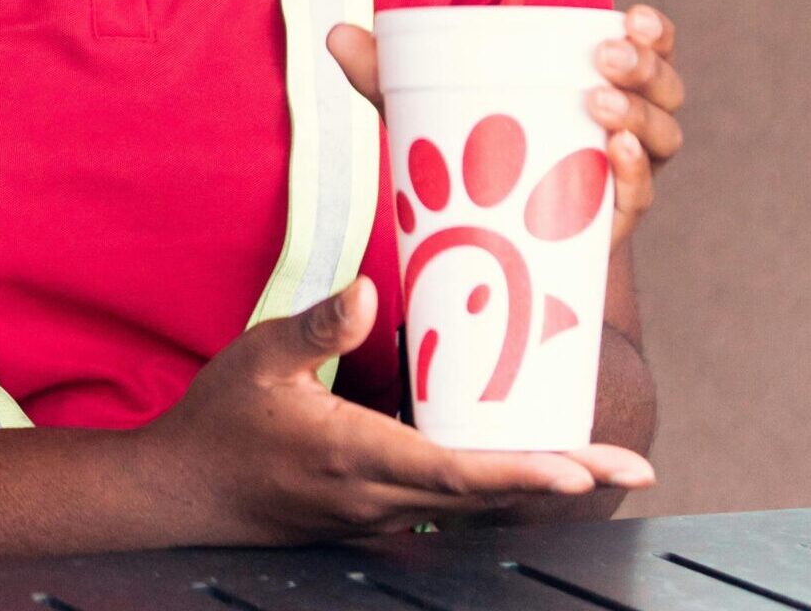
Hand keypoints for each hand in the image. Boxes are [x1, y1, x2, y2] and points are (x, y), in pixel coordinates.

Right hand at [141, 279, 654, 545]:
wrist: (180, 494)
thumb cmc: (218, 422)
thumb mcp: (258, 359)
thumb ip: (316, 328)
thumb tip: (365, 290)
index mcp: (353, 456)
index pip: (455, 471)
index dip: (524, 472)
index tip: (582, 469)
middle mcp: (376, 498)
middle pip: (486, 497)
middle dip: (560, 482)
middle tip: (630, 466)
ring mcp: (374, 517)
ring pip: (472, 510)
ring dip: (534, 490)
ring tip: (595, 467)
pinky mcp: (369, 520)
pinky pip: (445, 511)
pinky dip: (493, 493)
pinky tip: (522, 473)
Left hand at [327, 5, 685, 248]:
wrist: (488, 256)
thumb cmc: (470, 164)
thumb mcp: (431, 116)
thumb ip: (385, 77)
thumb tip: (334, 33)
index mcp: (596, 88)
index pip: (647, 51)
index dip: (653, 32)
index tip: (631, 14)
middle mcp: (624, 132)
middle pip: (663, 92)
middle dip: (644, 69)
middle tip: (604, 59)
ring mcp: (619, 182)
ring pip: (660, 142)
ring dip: (639, 118)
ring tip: (598, 105)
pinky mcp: (606, 227)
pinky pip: (635, 200)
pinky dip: (632, 177)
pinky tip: (615, 159)